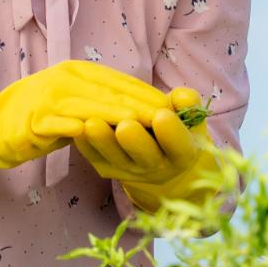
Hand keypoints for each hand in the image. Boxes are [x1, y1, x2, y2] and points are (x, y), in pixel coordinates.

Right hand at [0, 59, 174, 168]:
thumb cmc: (40, 115)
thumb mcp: (75, 100)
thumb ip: (102, 101)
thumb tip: (141, 109)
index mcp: (79, 70)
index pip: (122, 82)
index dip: (150, 95)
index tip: (176, 109)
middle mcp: (66, 78)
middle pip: (113, 93)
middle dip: (144, 107)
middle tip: (172, 120)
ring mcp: (51, 97)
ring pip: (95, 108)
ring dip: (123, 119)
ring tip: (148, 130)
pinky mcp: (38, 119)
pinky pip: (68, 125)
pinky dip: (89, 131)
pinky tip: (108, 141)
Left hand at [76, 87, 209, 186]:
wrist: (163, 163)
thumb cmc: (176, 129)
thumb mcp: (190, 117)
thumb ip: (187, 104)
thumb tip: (180, 96)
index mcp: (182, 154)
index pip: (179, 146)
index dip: (171, 132)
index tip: (162, 115)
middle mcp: (157, 167)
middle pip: (145, 157)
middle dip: (135, 141)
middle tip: (126, 125)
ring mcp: (129, 171)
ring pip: (115, 158)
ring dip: (103, 141)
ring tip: (92, 124)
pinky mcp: (107, 169)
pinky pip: (94, 157)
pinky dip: (85, 143)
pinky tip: (78, 125)